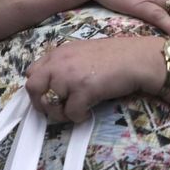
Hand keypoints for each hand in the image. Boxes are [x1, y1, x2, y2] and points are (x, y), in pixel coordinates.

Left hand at [25, 37, 161, 121]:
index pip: (32, 72)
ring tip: (76, 110)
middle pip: (32, 88)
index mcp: (59, 53)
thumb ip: (65, 64)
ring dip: (61, 113)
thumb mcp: (82, 53)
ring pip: (49, 105)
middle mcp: (59, 62)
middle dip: (41, 103)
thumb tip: (53, 86)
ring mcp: (69, 76)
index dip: (39, 87)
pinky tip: (89, 111)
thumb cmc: (115, 56)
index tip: (49, 95)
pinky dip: (79, 117)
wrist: (137, 58)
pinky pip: (71, 113)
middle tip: (57, 108)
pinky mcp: (83, 90)